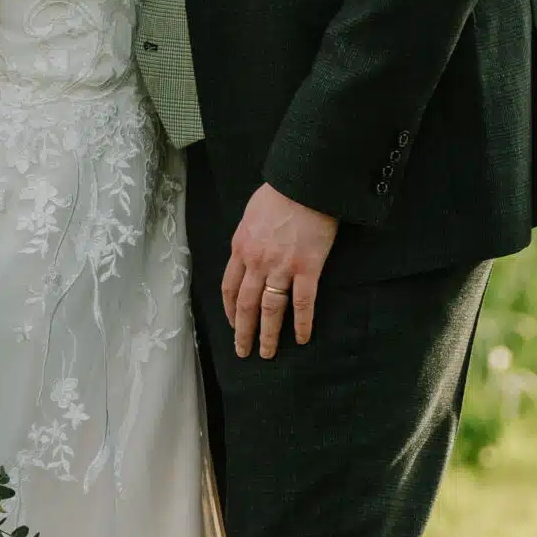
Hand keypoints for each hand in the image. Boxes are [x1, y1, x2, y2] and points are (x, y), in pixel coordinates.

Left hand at [222, 183, 338, 358]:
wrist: (304, 183)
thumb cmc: (279, 194)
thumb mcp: (251, 216)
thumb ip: (248, 238)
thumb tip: (248, 252)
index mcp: (241, 248)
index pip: (230, 288)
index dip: (230, 310)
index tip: (232, 324)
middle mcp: (257, 262)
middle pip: (246, 305)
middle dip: (243, 332)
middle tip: (243, 351)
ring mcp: (281, 267)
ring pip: (270, 309)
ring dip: (268, 335)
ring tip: (268, 353)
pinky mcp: (307, 268)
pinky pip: (303, 302)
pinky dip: (302, 323)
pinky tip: (303, 338)